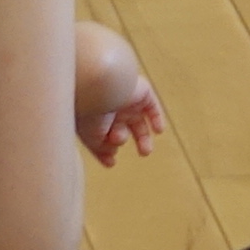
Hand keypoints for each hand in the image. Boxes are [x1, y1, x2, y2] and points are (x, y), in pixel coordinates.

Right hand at [73, 22, 163, 164]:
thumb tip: (112, 156)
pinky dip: (156, 118)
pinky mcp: (141, 92)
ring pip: (137, 121)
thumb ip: (101, 149)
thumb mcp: (92, 137)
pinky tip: (159, 131)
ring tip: (145, 151)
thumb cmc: (91, 111)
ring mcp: (125, 100)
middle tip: (120, 154)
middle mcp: (108, 107)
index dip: (105, 150)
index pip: (100, 135)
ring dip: (143, 137)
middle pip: (118, 127)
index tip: (111, 163)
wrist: (101, 86)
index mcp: (92, 116)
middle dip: (121, 141)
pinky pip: (151, 106)